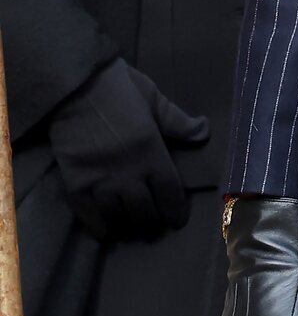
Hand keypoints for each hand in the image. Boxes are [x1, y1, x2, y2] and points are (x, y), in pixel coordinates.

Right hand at [48, 57, 208, 240]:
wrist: (75, 85)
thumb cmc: (119, 88)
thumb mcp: (154, 99)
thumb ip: (178, 121)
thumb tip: (205, 131)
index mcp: (151, 152)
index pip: (169, 192)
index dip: (175, 210)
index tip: (178, 220)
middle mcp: (128, 174)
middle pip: (144, 211)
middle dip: (152, 222)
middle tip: (154, 225)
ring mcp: (99, 181)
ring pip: (117, 216)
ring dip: (126, 224)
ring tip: (131, 226)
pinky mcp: (74, 182)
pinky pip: (87, 214)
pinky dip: (97, 225)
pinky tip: (104, 230)